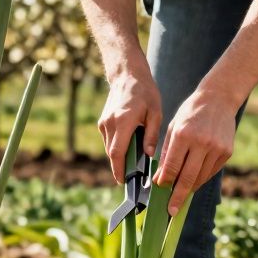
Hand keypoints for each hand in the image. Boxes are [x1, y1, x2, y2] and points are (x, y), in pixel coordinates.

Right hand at [98, 66, 162, 182]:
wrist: (127, 75)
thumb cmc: (145, 92)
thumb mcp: (155, 112)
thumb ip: (152, 134)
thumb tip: (149, 155)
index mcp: (123, 121)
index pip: (117, 153)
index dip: (119, 170)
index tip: (123, 182)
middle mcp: (110, 123)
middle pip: (112, 153)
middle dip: (120, 167)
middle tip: (132, 177)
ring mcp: (103, 123)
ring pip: (109, 148)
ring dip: (119, 157)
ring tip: (133, 162)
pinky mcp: (102, 122)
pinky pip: (108, 141)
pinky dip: (117, 147)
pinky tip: (129, 146)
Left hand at [155, 87, 237, 214]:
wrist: (219, 99)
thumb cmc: (191, 113)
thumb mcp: (174, 128)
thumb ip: (167, 153)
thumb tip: (160, 178)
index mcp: (184, 134)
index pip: (172, 165)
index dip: (165, 181)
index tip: (160, 191)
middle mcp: (202, 142)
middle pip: (188, 177)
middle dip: (178, 196)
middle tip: (171, 211)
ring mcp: (217, 148)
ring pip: (200, 177)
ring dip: (189, 189)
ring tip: (180, 198)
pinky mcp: (227, 152)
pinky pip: (211, 172)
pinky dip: (201, 179)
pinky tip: (193, 184)